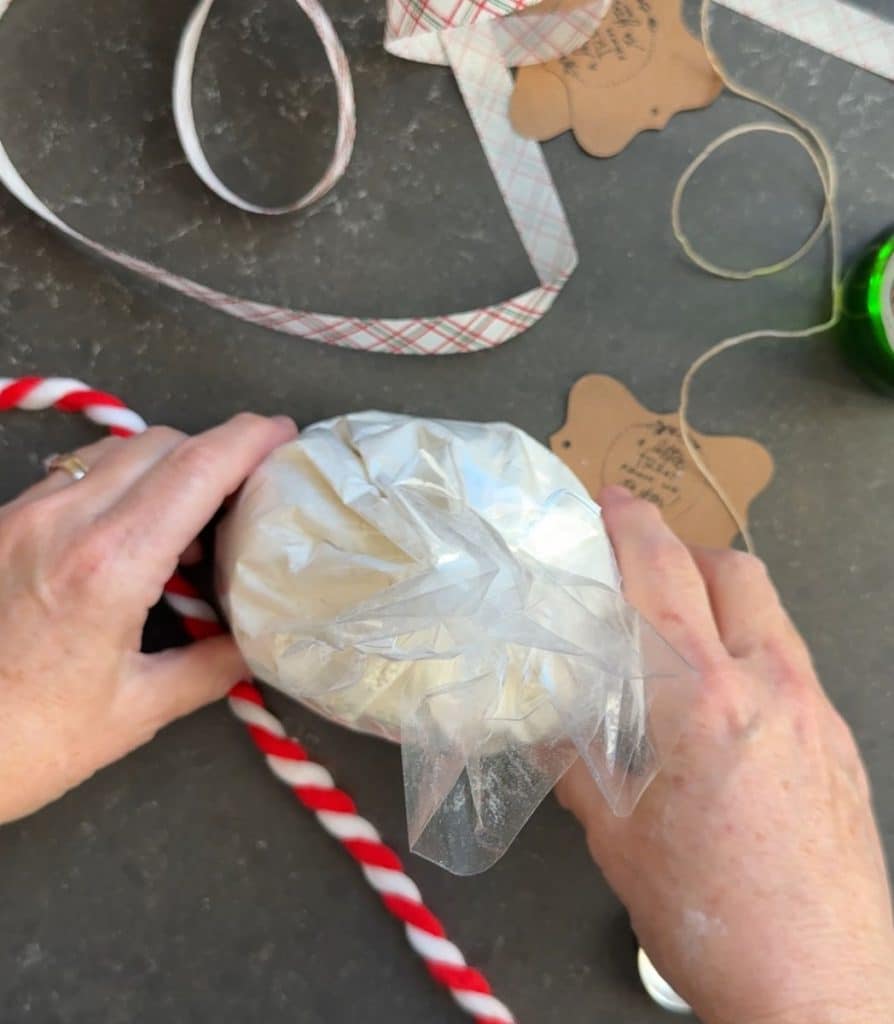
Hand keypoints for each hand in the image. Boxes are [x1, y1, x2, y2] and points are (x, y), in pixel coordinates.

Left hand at [0, 413, 295, 823]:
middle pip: (161, 443)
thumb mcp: (136, 712)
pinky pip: (74, 472)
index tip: (285, 434)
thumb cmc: (27, 742)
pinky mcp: (0, 523)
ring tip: (192, 514)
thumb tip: (256, 642)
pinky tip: (131, 528)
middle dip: (215, 450)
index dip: (248, 439)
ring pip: (115, 449)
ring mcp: (23, 514)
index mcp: (110, 565)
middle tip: (250, 486)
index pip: (196, 469)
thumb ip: (210, 667)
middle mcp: (63, 521)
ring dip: (166, 463)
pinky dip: (120, 480)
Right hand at [558, 487, 893, 1023]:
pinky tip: (723, 697)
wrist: (818, 989)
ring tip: (679, 628)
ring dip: (721, 596)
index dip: (631, 527)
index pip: (662, 581)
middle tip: (641, 565)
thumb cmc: (713, 920)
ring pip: (771, 610)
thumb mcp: (617, 837)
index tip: (610, 501)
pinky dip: (752, 646)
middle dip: (682, 549)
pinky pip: (793, 659)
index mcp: (704, 705)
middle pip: (734, 569)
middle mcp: (772, 690)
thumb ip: (576, 761)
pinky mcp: (841, 741)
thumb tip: (543, 720)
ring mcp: (818, 712)